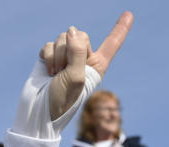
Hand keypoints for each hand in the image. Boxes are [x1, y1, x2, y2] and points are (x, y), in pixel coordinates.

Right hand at [13, 12, 131, 138]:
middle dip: (70, 50)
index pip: (112, 44)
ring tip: (55, 75)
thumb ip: (77, 51)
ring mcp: (66, 58)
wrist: (40, 111)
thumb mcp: (76, 77)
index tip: (129, 14)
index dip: (120, 29)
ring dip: (57, 56)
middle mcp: (83, 59)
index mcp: (97, 66)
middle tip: (64, 71)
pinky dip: (47, 57)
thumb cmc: (62, 100)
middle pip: (80, 35)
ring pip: (63, 38)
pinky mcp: (50, 57)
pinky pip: (49, 45)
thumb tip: (71, 31)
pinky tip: (47, 71)